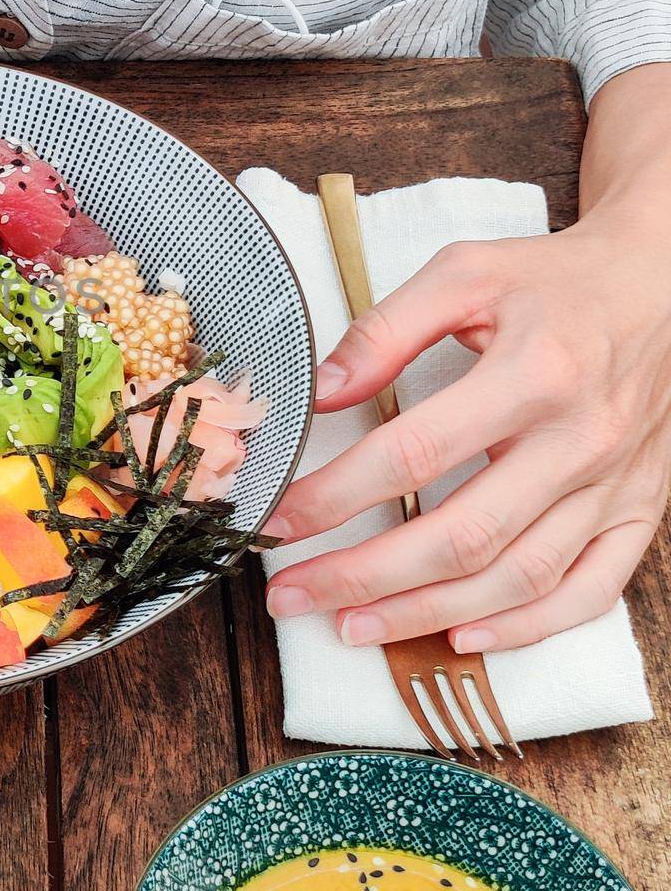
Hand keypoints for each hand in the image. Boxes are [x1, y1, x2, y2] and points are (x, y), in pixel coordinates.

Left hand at [262, 215, 670, 651]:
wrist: (664, 286)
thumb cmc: (555, 281)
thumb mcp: (465, 273)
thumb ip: (386, 330)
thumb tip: (320, 391)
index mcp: (533, 375)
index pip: (415, 454)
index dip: (337, 495)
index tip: (279, 520)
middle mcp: (578, 441)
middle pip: (461, 536)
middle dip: (364, 576)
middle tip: (292, 595)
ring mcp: (614, 486)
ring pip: (516, 578)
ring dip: (426, 613)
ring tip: (351, 627)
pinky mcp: (640, 512)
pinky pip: (589, 592)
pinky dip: (525, 628)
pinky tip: (459, 638)